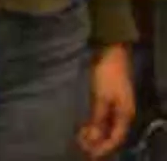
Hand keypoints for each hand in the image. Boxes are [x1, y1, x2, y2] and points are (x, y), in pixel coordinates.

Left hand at [79, 44, 135, 158]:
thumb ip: (98, 118)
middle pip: (112, 135)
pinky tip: (84, 127)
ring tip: (80, 139)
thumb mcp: (101, 98)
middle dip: (98, 143)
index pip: (116, 139)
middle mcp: (123, 114)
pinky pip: (103, 118)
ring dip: (95, 134)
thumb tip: (94, 137)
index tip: (89, 154)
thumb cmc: (107, 75)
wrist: (111, 54)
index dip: (103, 148)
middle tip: (81, 147)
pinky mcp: (109, 101)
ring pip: (107, 127)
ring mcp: (117, 107)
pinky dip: (94, 124)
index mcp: (125, 115)